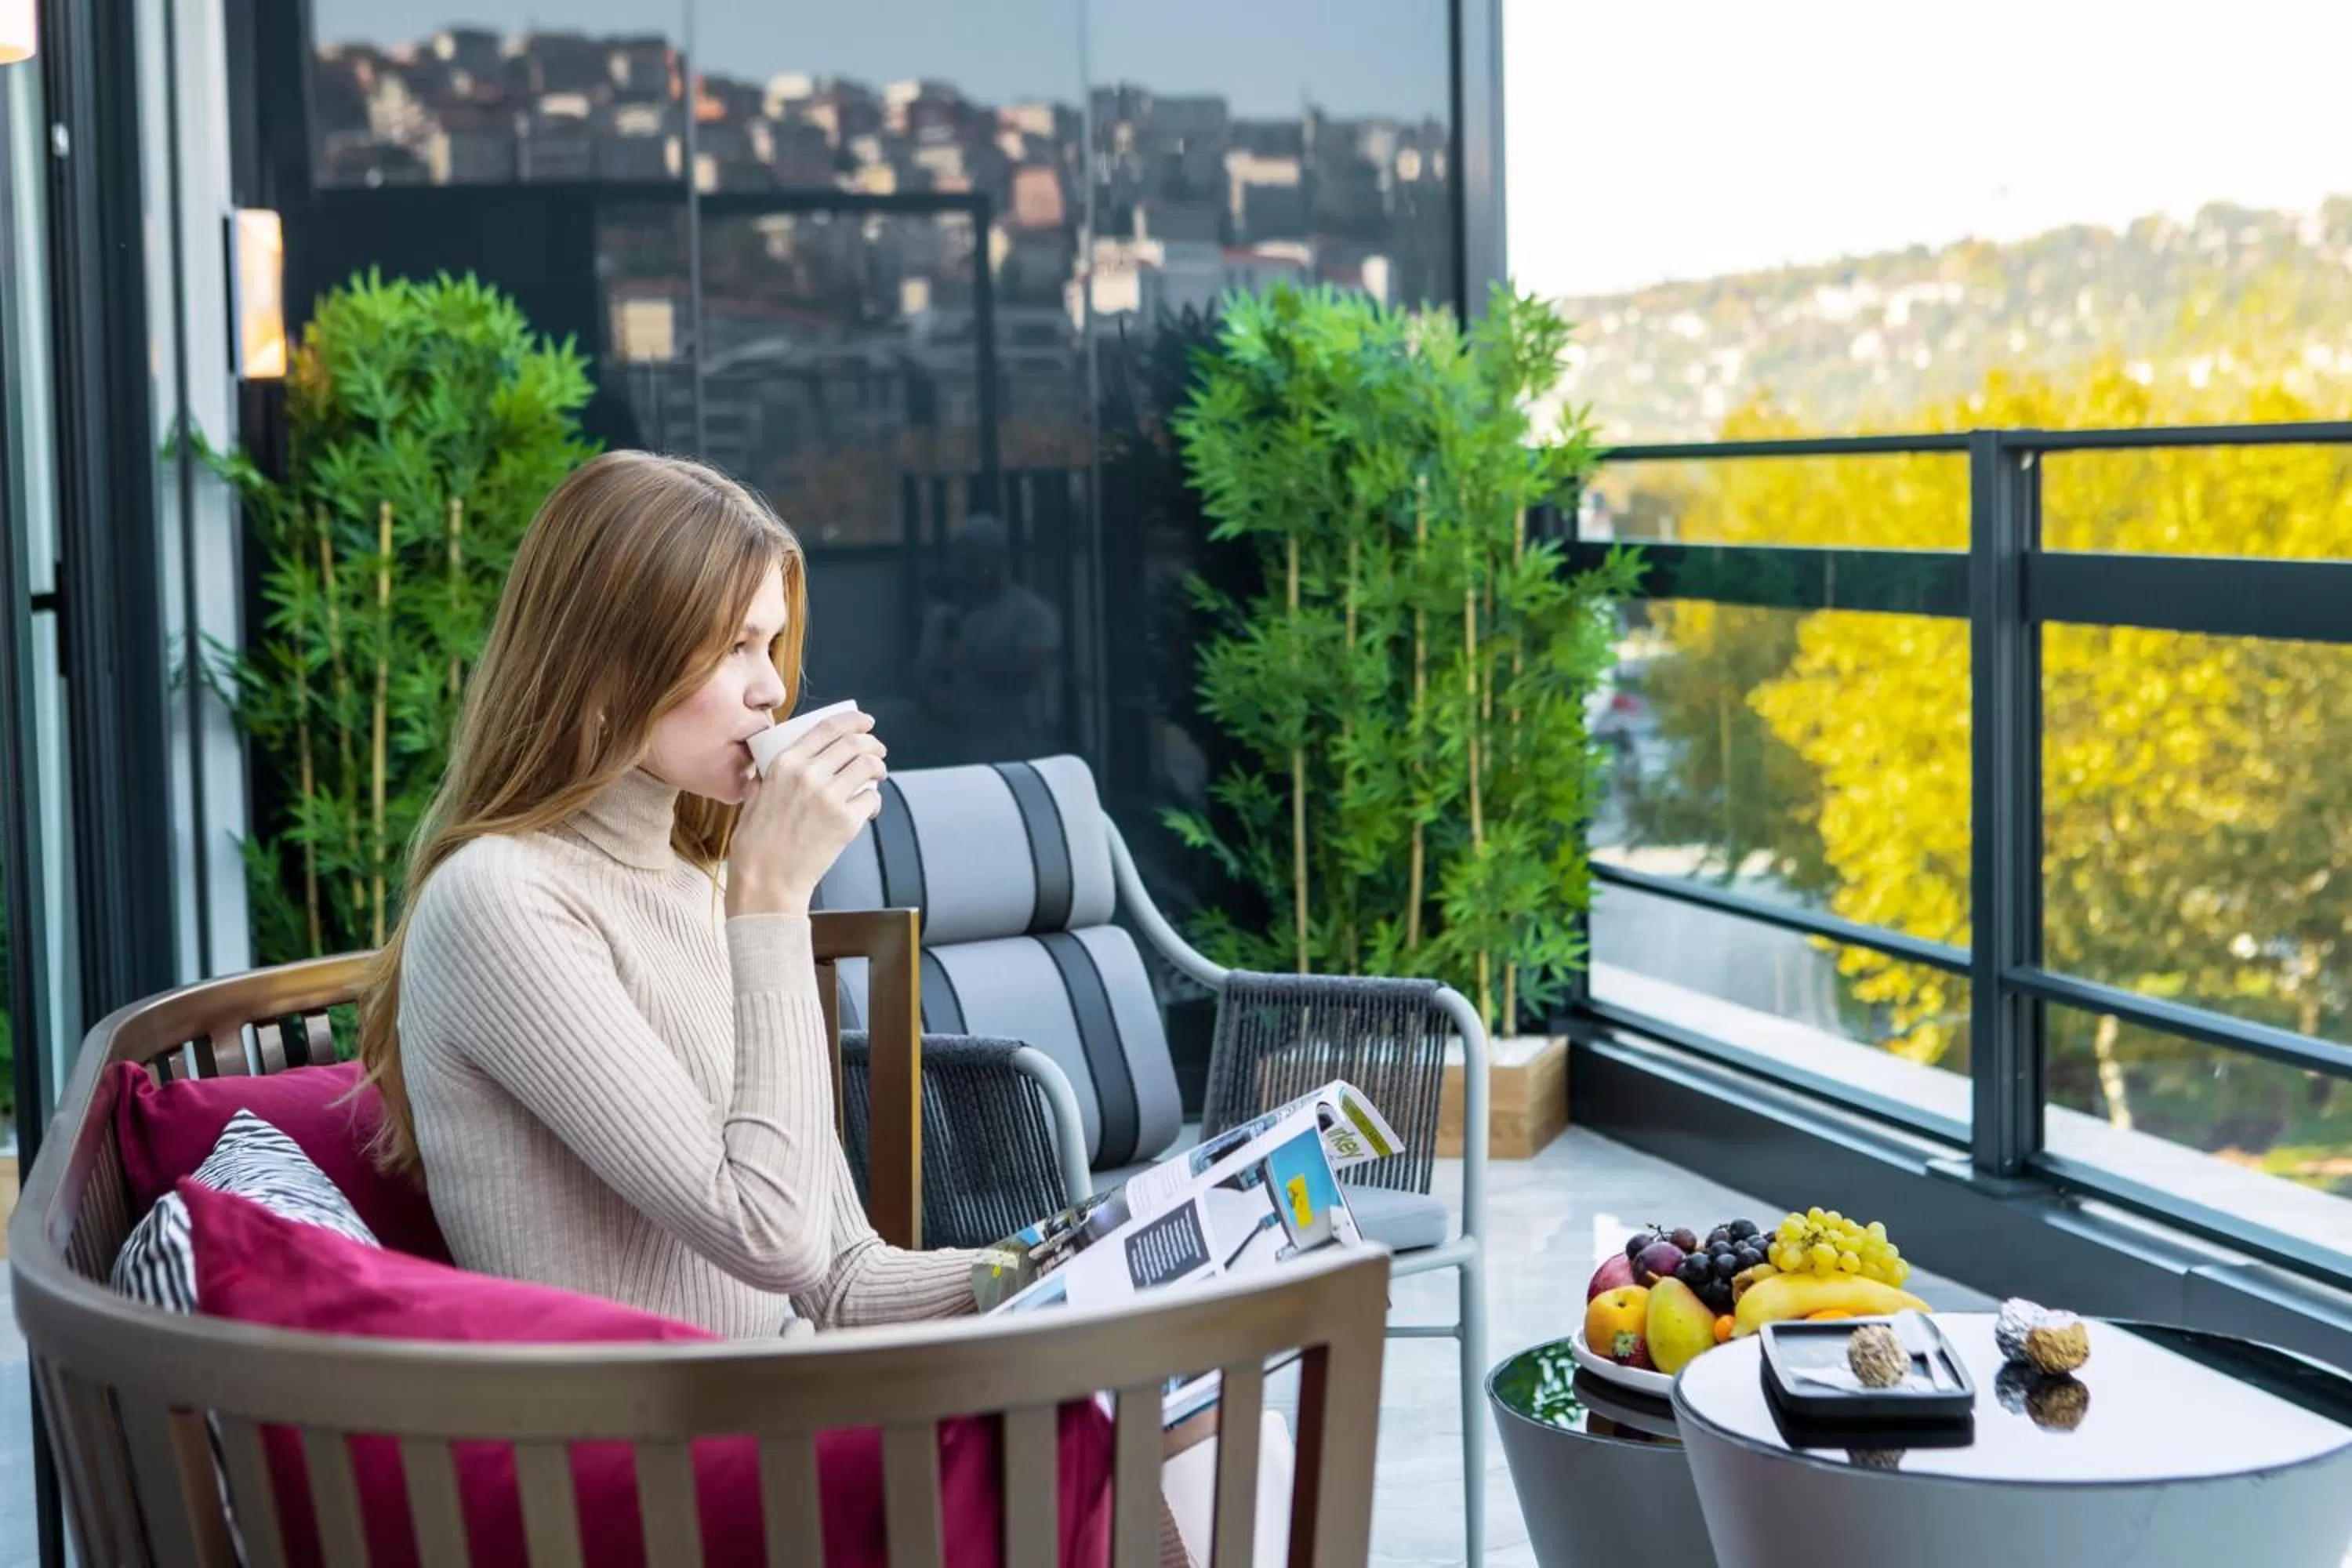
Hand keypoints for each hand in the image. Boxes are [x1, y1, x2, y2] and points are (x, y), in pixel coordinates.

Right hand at [726, 710, 885, 917]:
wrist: (766, 881)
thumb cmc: (755, 846)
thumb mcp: (752, 800)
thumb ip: (765, 780)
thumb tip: (767, 771)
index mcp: (785, 764)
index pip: (827, 727)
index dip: (853, 720)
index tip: (865, 722)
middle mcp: (809, 775)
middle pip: (854, 743)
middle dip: (872, 743)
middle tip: (878, 750)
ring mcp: (830, 798)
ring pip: (869, 766)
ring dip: (879, 767)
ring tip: (878, 775)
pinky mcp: (846, 822)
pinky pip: (872, 798)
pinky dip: (874, 800)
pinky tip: (867, 807)